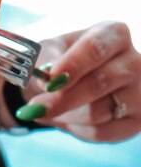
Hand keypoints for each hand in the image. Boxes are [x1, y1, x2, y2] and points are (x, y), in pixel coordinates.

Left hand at [18, 21, 140, 141]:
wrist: (73, 86)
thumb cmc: (62, 62)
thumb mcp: (50, 53)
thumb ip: (47, 61)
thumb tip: (47, 79)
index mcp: (114, 34)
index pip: (96, 47)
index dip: (73, 64)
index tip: (50, 78)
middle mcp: (134, 61)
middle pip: (98, 83)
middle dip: (62, 99)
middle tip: (35, 108)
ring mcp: (139, 93)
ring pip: (96, 112)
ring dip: (64, 115)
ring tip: (47, 110)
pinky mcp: (136, 121)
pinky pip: (101, 132)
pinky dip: (77, 129)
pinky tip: (67, 120)